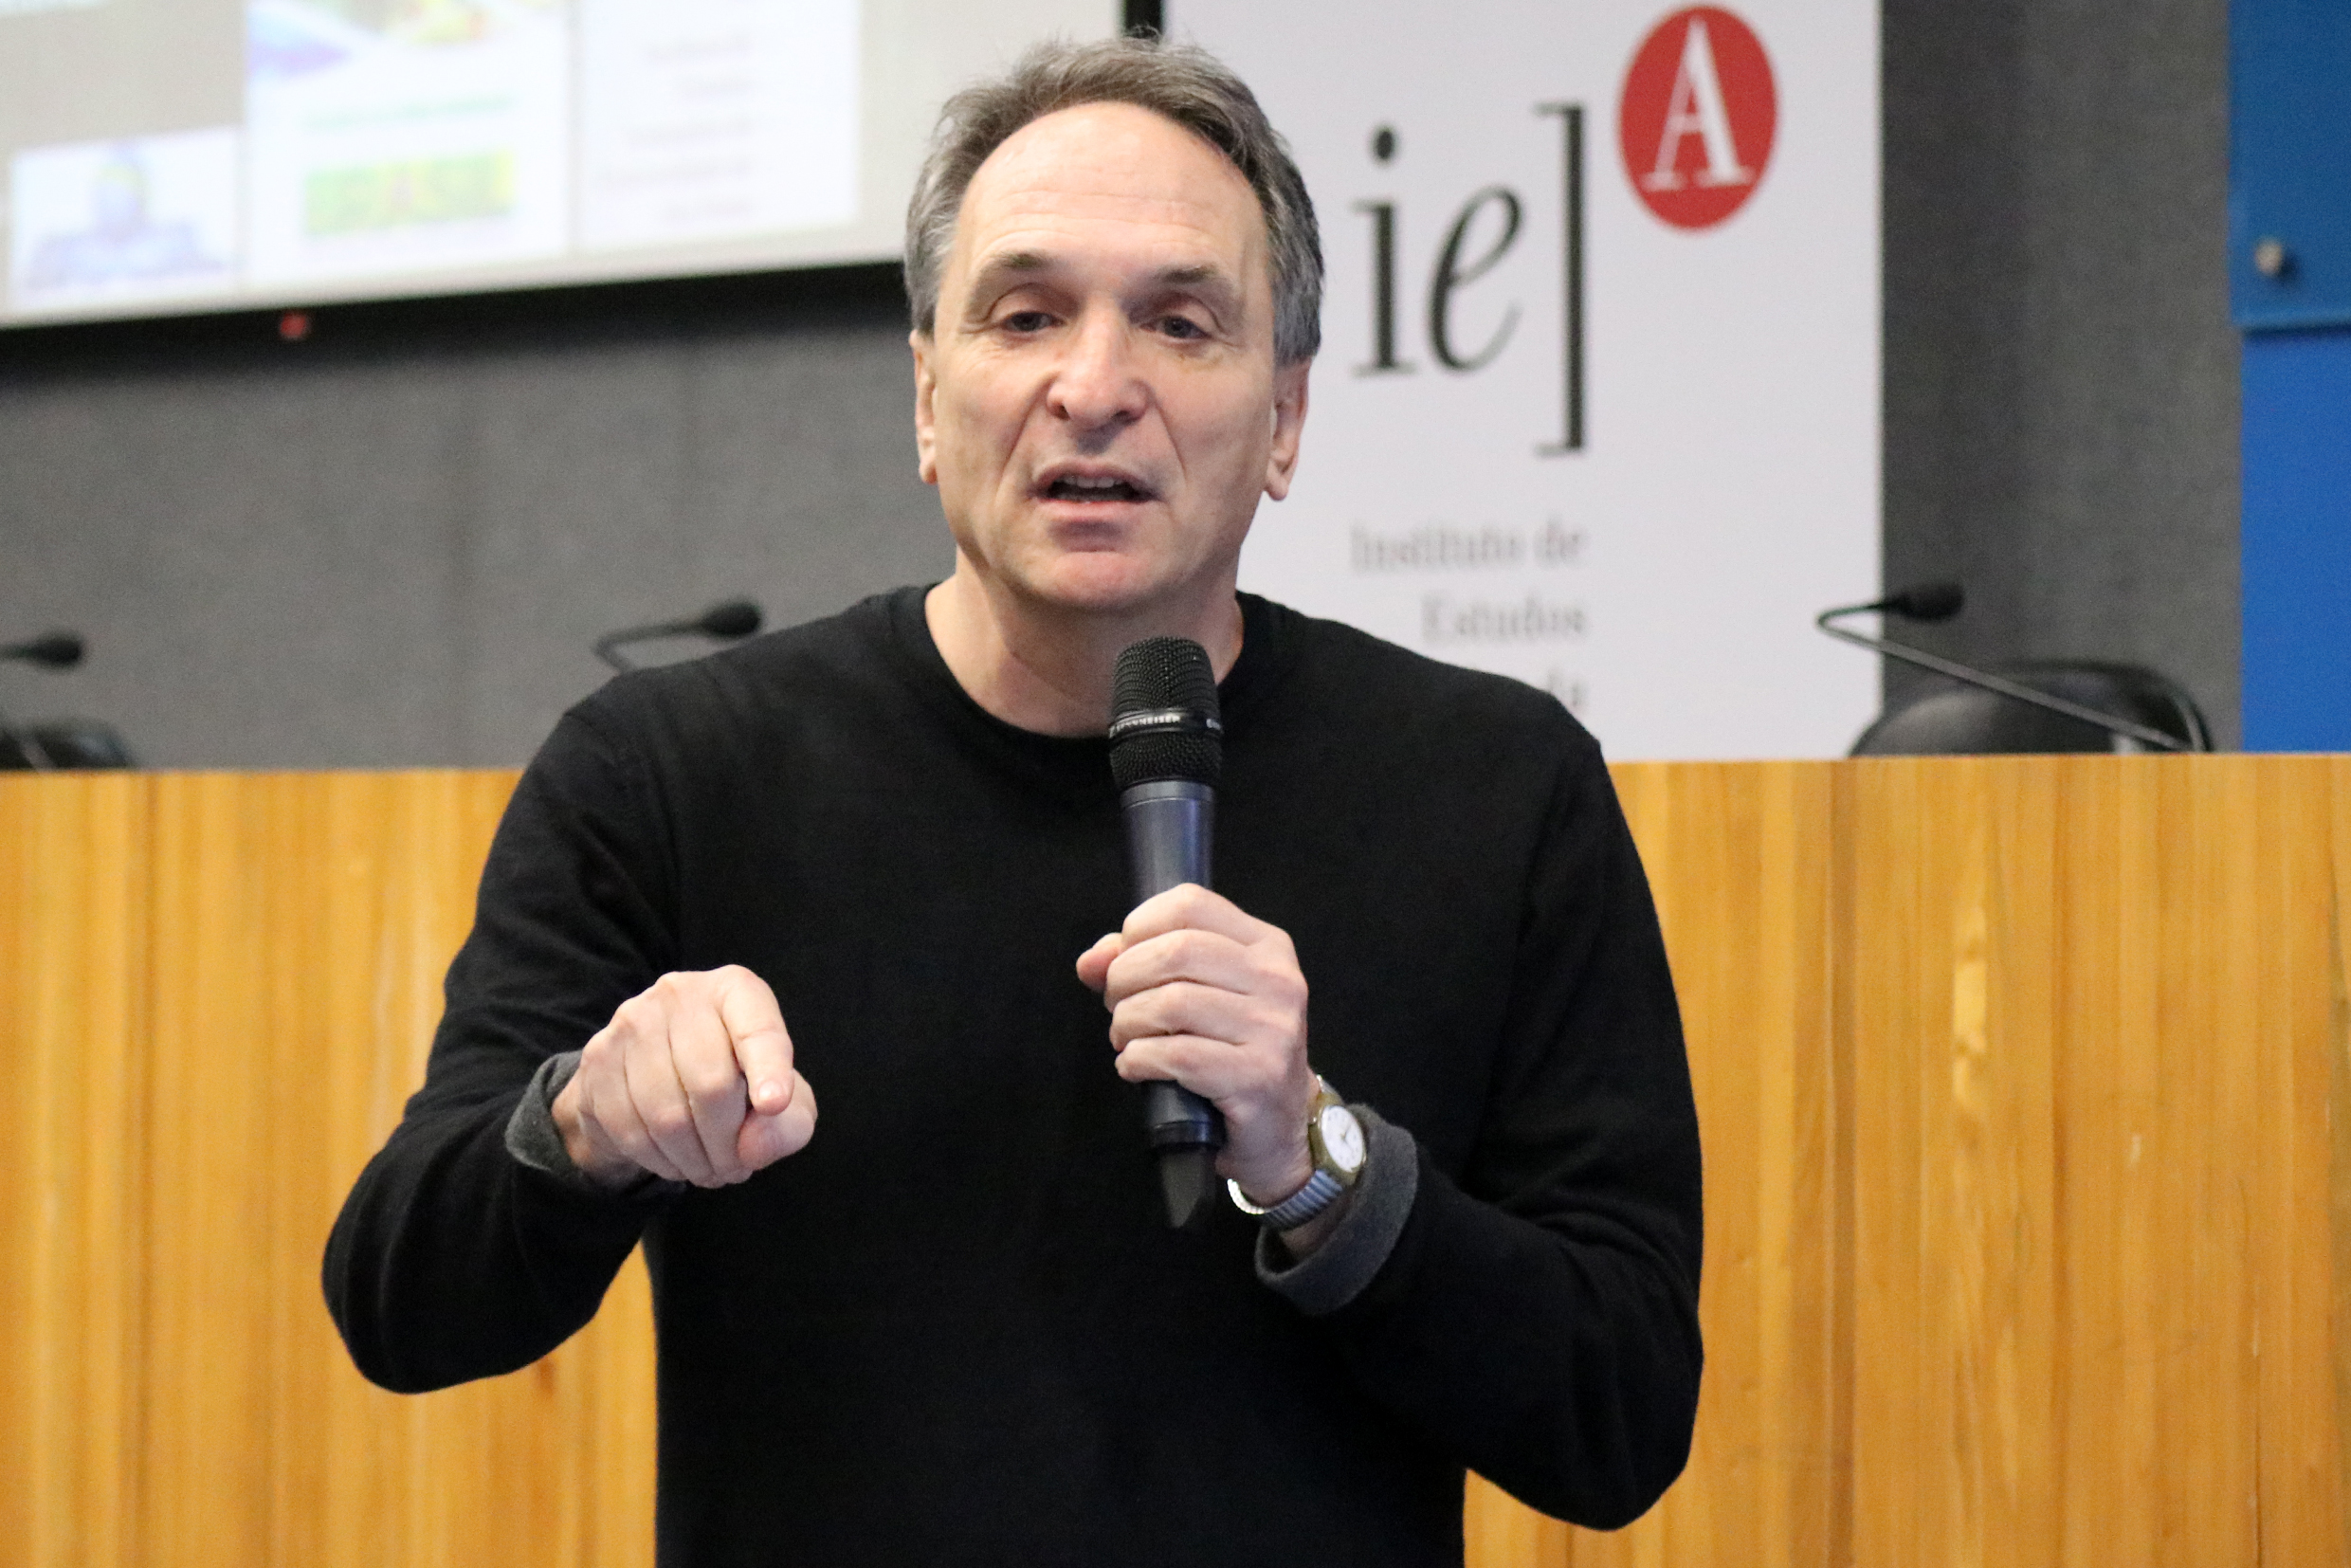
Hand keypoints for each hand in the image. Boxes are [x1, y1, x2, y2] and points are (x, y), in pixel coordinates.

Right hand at [551, 965, 816, 1189]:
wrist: (651, 1076)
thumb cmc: (735, 1082)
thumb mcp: (784, 1103)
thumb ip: (787, 1126)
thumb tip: (752, 1148)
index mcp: (735, 991)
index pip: (757, 1028)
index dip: (769, 1068)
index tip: (775, 1105)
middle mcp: (680, 994)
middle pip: (710, 1083)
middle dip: (728, 1144)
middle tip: (736, 1168)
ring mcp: (631, 1024)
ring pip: (666, 1115)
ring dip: (693, 1160)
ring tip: (709, 1169)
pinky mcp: (597, 1059)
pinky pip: (629, 1129)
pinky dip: (659, 1160)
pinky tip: (675, 1160)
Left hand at [1076, 884, 1316, 1206]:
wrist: (1279, 1126)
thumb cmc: (1231, 1052)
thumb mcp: (1198, 995)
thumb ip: (1142, 965)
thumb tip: (1092, 961)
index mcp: (1267, 946)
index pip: (1190, 904)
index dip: (1139, 927)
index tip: (1123, 961)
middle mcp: (1278, 980)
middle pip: (1175, 951)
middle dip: (1125, 979)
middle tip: (1119, 1008)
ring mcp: (1273, 1029)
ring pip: (1171, 1003)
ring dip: (1128, 1024)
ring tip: (1127, 1040)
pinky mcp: (1258, 1077)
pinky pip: (1177, 1056)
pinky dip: (1139, 1060)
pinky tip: (1137, 1067)